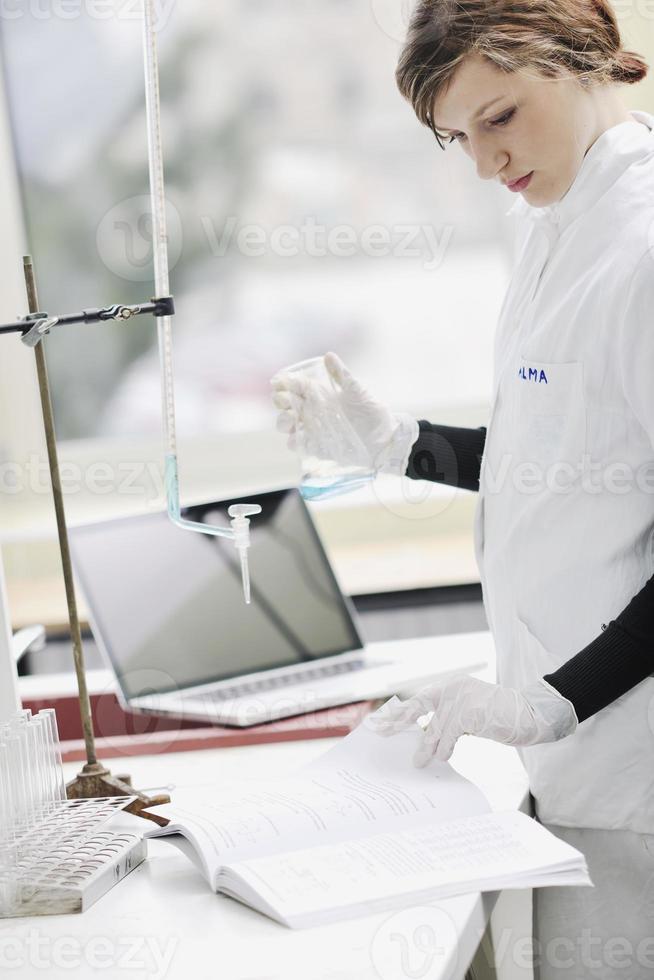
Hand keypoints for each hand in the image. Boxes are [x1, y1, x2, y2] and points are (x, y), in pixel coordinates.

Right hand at [271, 352, 418, 475]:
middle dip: (279, 400)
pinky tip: (297, 438)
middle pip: (285, 403)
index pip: (294, 385)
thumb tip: (329, 355)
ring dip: (282, 420)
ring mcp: (312, 428)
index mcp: (318, 393)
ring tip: (290, 419)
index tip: (278, 381)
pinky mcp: (316, 446)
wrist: (384, 437)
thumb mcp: (357, 390)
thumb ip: (341, 374)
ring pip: (286, 424)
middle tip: (284, 400)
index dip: (283, 382)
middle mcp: (311, 410)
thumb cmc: (371, 410)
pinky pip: (298, 445)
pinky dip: (294, 441)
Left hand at [369, 676, 577, 765]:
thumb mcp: (469, 714)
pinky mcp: (469, 712)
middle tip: (382, 732)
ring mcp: (461, 698)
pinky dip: (445, 748)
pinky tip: (441, 758)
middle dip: (399, 721)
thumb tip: (426, 740)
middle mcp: (453, 687)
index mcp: (452, 685)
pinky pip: (449, 735)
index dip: (402, 711)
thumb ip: (449, 721)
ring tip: (418, 761)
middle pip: (419, 706)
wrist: (530, 714)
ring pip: (435, 727)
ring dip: (426, 747)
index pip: (420, 698)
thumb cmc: (500, 716)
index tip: (383, 720)